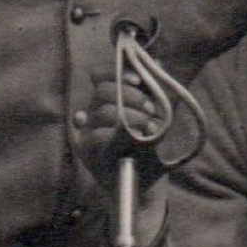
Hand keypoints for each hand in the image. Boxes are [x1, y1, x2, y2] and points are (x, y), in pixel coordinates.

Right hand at [77, 69, 169, 195]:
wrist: (146, 184)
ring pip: (102, 111)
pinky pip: (95, 135)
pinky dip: (115, 133)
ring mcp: (88, 132)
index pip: (100, 75)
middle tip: (150, 109)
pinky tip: (130, 135)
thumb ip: (155, 91)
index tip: (138, 80)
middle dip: (130, 96)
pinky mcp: (87, 151)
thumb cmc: (150, 149)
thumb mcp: (158, 118)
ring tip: (149, 127)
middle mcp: (93, 112)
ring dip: (130, 115)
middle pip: (102, 90)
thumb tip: (159, 62)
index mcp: (107, 100)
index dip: (116, 71)